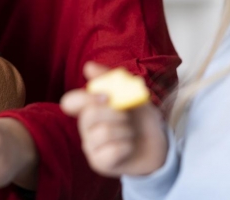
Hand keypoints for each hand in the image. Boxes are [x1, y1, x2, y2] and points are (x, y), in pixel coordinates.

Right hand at [60, 62, 167, 176]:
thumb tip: (88, 66)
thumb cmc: (140, 118)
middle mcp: (85, 127)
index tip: (107, 96)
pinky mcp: (99, 163)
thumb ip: (111, 80)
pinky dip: (126, 146)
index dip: (86, 98)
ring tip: (130, 133)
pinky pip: (111, 151)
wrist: (159, 144)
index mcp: (88, 108)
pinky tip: (129, 147)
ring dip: (125, 131)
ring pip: (103, 132)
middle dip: (115, 113)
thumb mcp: (131, 95)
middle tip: (127, 117)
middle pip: (88, 115)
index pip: (70, 102)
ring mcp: (90, 146)